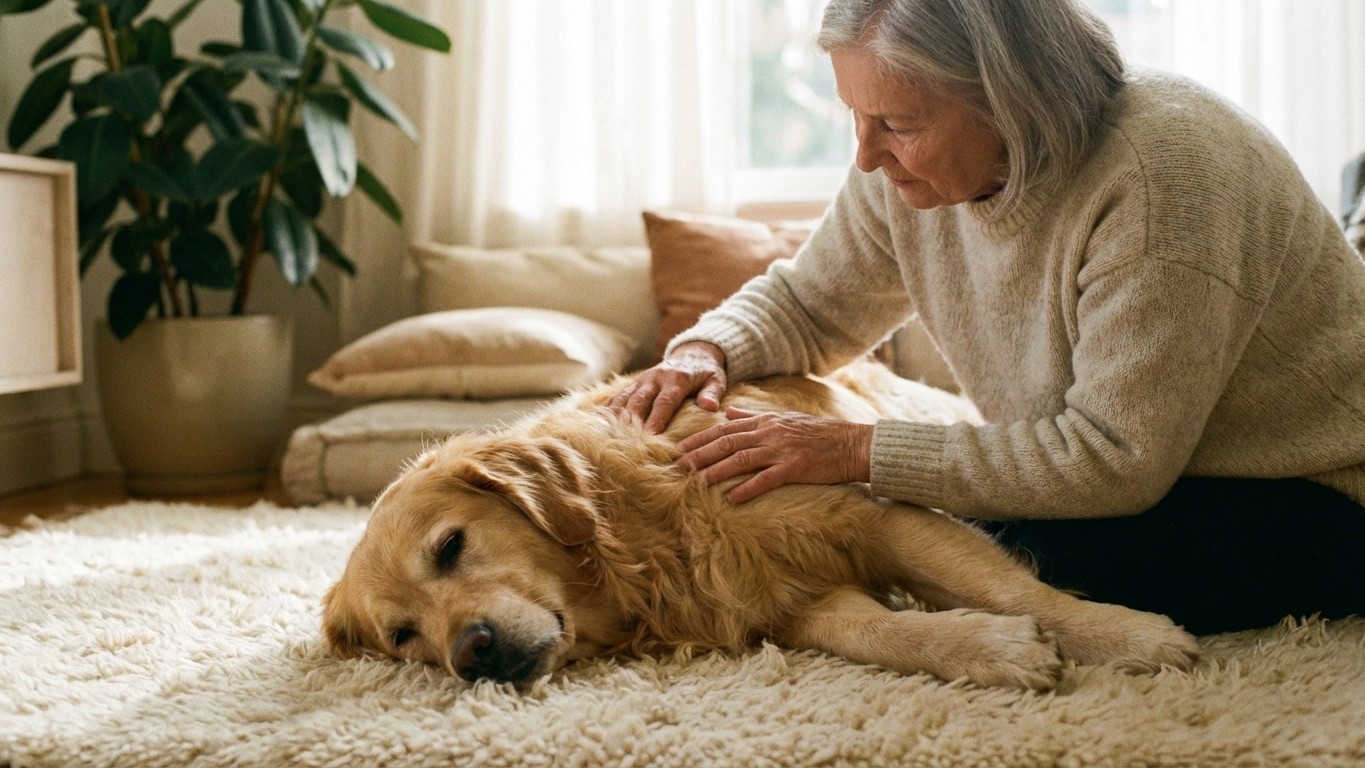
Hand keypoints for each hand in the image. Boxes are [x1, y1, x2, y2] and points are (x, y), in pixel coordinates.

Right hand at [607, 342, 727, 432]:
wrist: (692, 353)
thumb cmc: (706, 372)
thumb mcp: (716, 379)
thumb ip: (713, 393)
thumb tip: (710, 407)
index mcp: (676, 379)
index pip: (664, 402)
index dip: (656, 419)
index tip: (651, 437)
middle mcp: (654, 378)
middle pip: (638, 401)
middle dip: (630, 421)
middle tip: (626, 442)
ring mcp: (640, 381)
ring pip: (623, 398)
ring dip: (614, 417)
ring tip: (606, 436)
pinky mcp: (632, 384)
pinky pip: (615, 396)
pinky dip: (605, 410)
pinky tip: (595, 425)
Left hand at [675, 408, 873, 503]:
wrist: (853, 443)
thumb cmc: (819, 433)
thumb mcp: (784, 418)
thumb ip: (754, 416)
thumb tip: (728, 412)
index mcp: (765, 422)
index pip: (724, 429)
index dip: (699, 439)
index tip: (678, 449)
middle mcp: (769, 433)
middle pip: (726, 443)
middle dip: (698, 455)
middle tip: (676, 468)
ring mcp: (782, 450)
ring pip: (740, 459)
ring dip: (715, 471)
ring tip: (694, 483)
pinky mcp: (795, 468)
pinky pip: (766, 479)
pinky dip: (747, 488)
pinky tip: (731, 499)